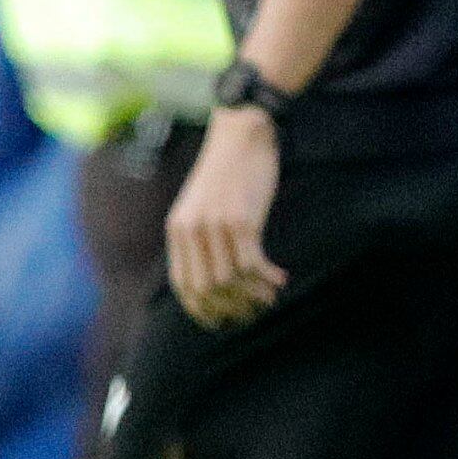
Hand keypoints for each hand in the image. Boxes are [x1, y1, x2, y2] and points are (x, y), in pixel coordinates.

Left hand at [165, 108, 286, 328]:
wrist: (241, 136)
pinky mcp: (242, 221)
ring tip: (269, 298)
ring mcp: (216, 226)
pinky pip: (253, 263)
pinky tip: (280, 279)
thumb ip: (201, 235)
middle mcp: (192, 230)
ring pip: (231, 280)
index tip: (221, 321)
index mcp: (178, 229)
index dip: (201, 309)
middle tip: (251, 314)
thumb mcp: (202, 204)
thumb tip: (216, 274)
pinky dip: (267, 278)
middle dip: (230, 308)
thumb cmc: (227, 172)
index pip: (183, 284)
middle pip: (208, 288)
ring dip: (253, 295)